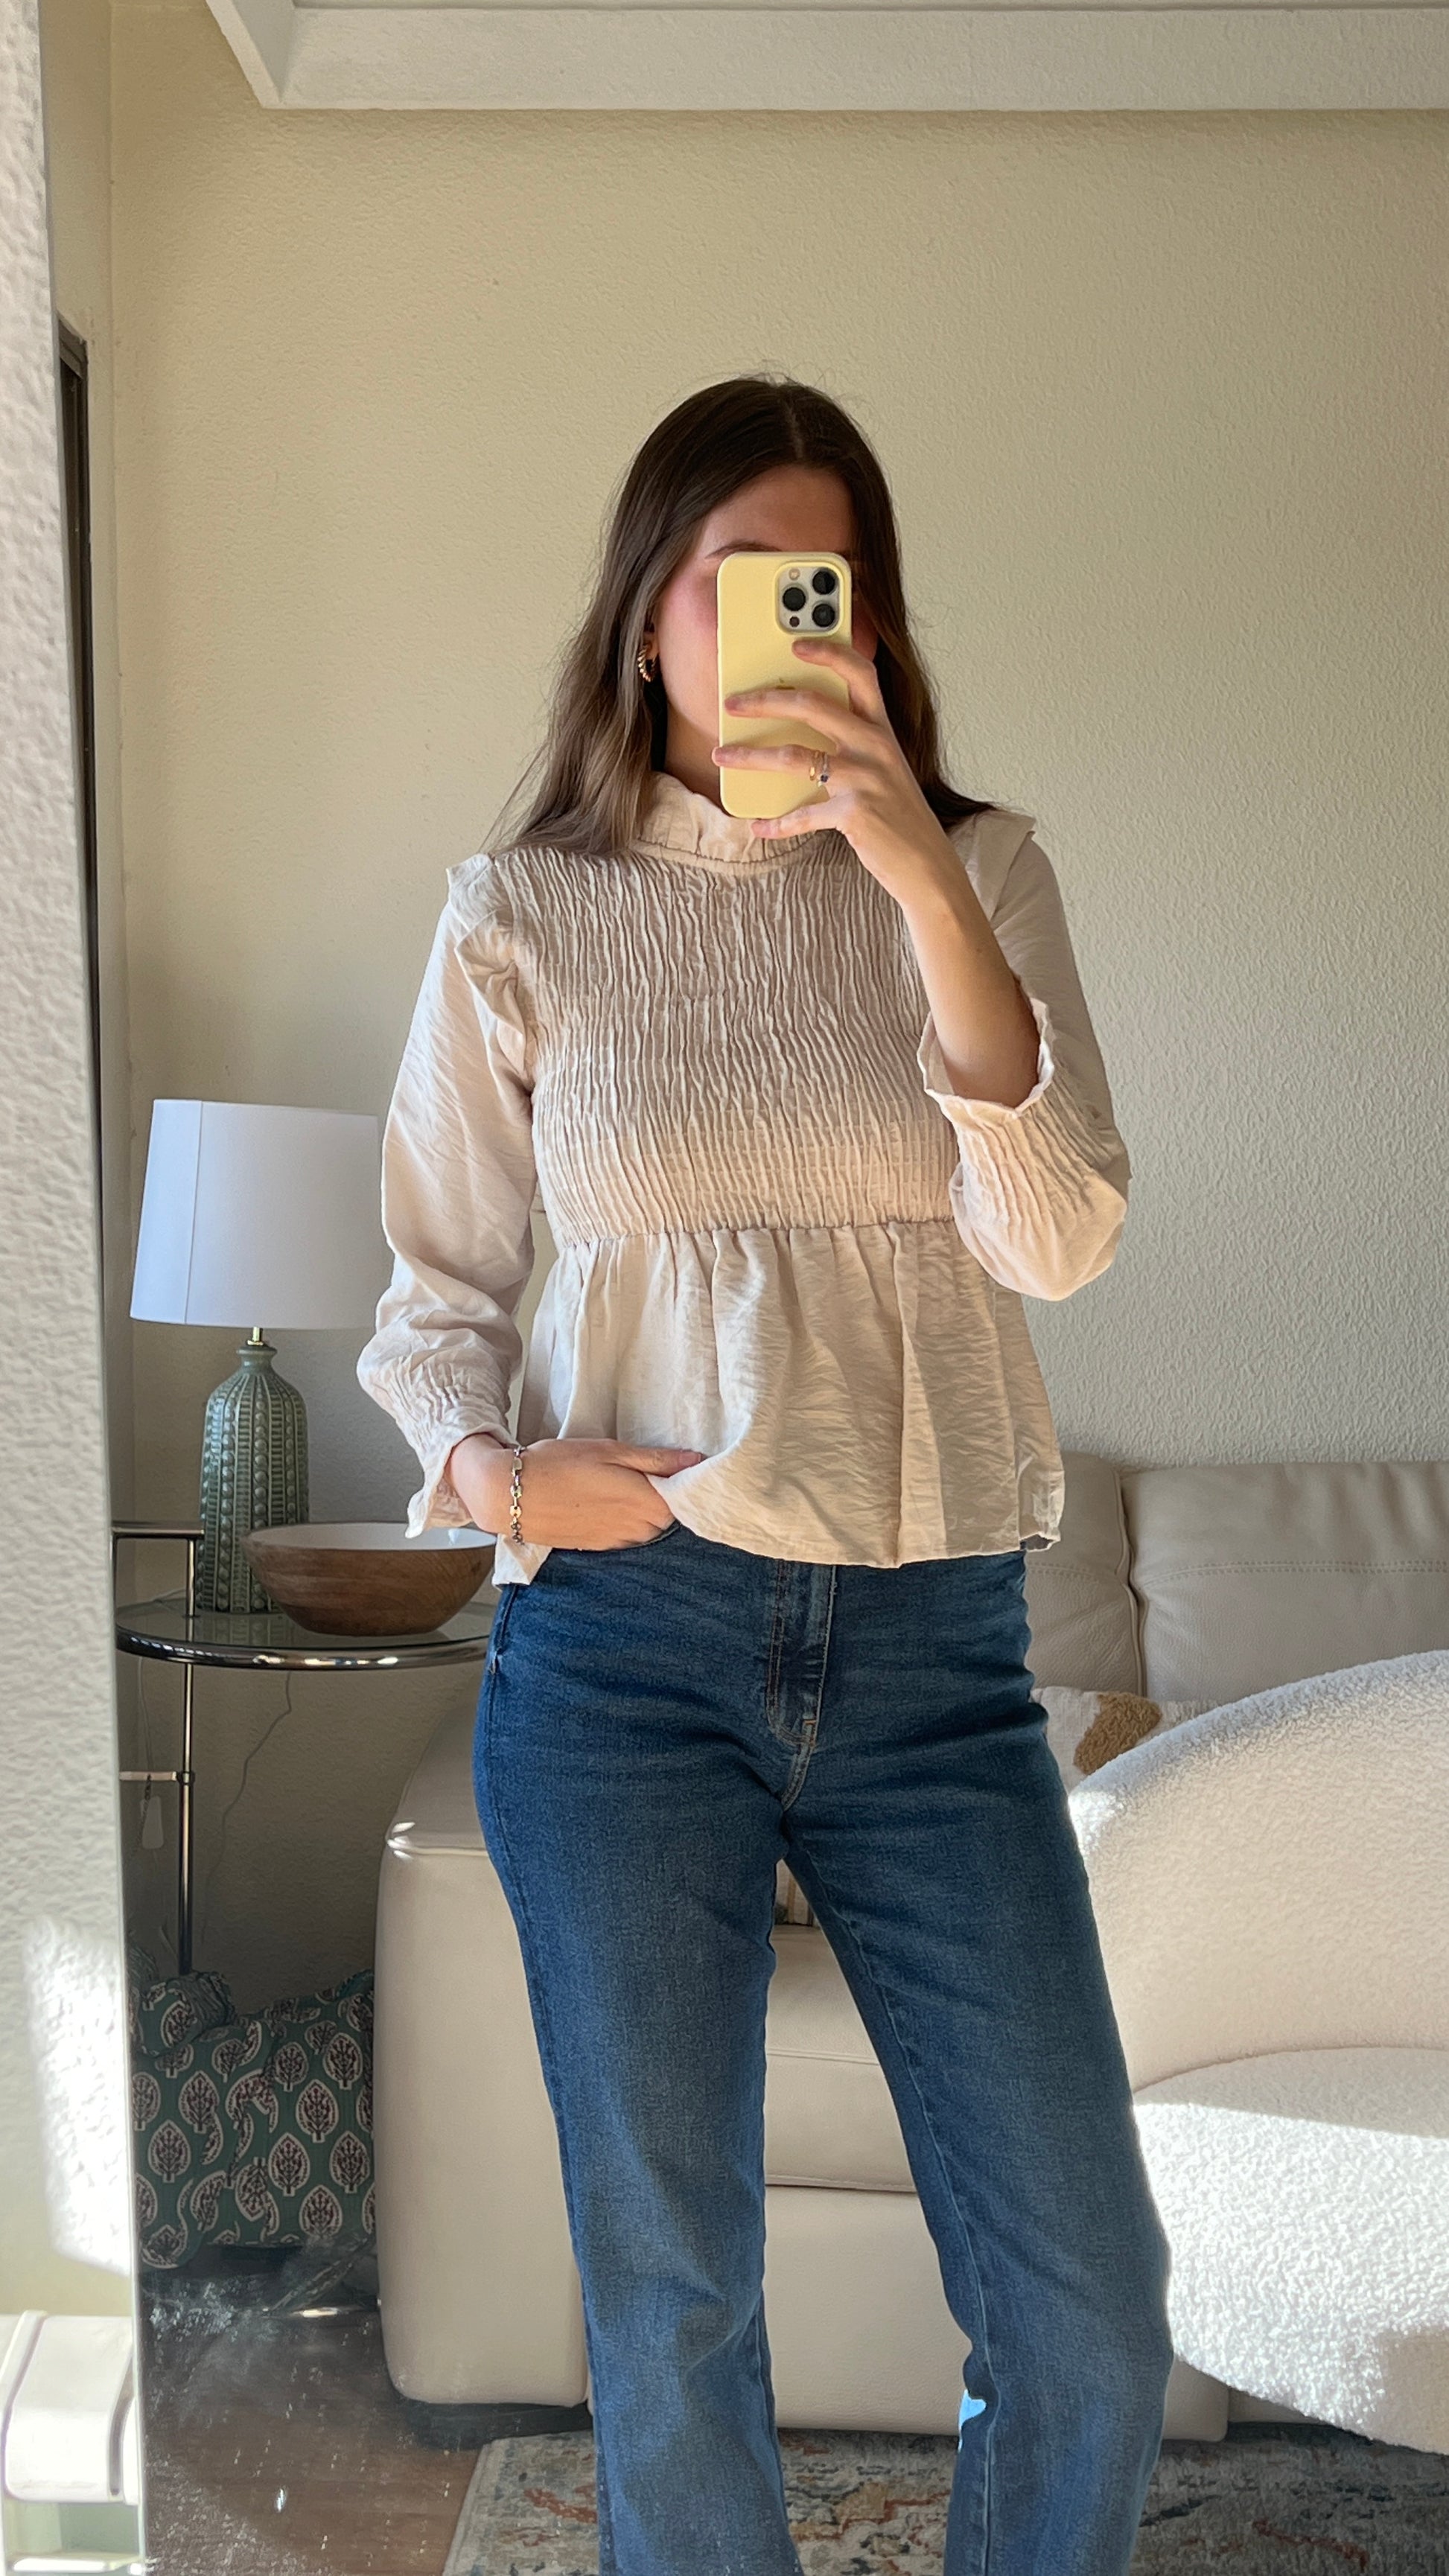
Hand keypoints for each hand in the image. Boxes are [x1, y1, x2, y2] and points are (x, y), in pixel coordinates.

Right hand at [446, 1432, 705, 1549]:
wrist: (509, 1495)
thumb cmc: (557, 1465)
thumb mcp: (610, 1451)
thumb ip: (656, 1459)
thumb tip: (694, 1460)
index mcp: (645, 1503)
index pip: (687, 1500)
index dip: (687, 1483)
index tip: (680, 1467)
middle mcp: (636, 1529)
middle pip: (669, 1515)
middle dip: (665, 1495)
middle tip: (648, 1468)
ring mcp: (617, 1541)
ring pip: (648, 1527)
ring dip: (644, 1509)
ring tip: (622, 1484)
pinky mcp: (599, 1547)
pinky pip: (626, 1535)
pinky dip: (624, 1520)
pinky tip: (605, 1501)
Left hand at [714, 634, 963, 907]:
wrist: (926, 864)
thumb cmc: (898, 816)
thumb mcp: (883, 770)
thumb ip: (851, 747)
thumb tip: (796, 735)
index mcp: (883, 729)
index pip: (860, 673)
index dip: (829, 651)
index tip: (796, 643)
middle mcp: (875, 746)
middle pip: (812, 705)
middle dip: (765, 700)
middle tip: (732, 703)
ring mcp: (865, 778)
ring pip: (794, 756)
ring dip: (750, 755)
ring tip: (722, 756)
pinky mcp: (854, 812)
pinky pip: (801, 813)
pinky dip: (775, 823)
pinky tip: (758, 827)